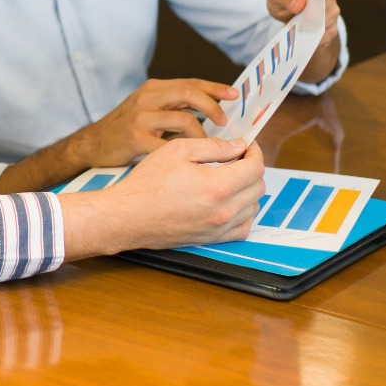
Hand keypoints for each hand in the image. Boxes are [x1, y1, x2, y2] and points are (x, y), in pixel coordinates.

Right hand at [59, 136, 266, 257]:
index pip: (255, 167)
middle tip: (236, 158)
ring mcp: (219, 228)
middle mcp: (224, 211)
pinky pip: (243, 227)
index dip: (255, 152)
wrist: (127, 216)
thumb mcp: (178, 150)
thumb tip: (239, 146)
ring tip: (230, 178)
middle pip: (258, 187)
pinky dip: (243, 213)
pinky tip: (229, 202)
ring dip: (248, 190)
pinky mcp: (212, 239)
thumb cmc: (147, 183)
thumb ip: (214, 146)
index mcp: (218, 186)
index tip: (247, 145)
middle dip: (252, 168)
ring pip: (253, 207)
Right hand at [71, 77, 239, 168]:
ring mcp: (140, 118)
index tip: (235, 95)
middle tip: (225, 122)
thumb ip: (174, 106)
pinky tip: (190, 161)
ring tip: (208, 146)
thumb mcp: (148, 109)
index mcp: (153, 89)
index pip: (190, 83)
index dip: (215, 88)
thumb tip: (212, 110)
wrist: (91, 146)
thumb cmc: (125, 130)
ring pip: (183, 119)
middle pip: (188, 93)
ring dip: (202, 134)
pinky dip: (184, 153)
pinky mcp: (134, 138)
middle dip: (212, 107)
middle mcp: (147, 98)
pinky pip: (168, 145)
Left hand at [267, 0, 340, 50]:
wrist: (289, 14)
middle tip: (296, 23)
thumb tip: (300, 3)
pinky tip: (304, 36)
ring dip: (311, 28)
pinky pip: (327, 34)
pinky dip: (314, 38)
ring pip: (327, 21)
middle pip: (326, 5)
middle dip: (310, 17)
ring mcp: (333, 9)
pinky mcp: (333, 25)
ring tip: (298, 29)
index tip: (301, 7)